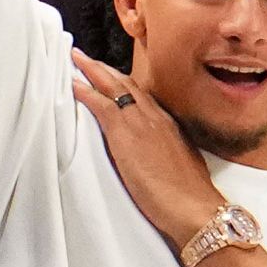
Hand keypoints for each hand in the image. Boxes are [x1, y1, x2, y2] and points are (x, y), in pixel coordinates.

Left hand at [69, 46, 222, 253]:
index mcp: (169, 125)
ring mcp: (141, 123)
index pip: (144, 97)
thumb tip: (163, 157)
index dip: (125, 85)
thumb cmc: (191, 196)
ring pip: (114, 87)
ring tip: (77, 60)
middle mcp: (156, 118)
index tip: (113, 76)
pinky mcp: (126, 135)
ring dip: (93, 71)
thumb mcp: (184, 166)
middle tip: (88, 59)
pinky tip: (73, 84)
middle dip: (107, 70)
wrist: (193, 206)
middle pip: (128, 85)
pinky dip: (86, 92)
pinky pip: (102, 105)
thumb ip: (171, 154)